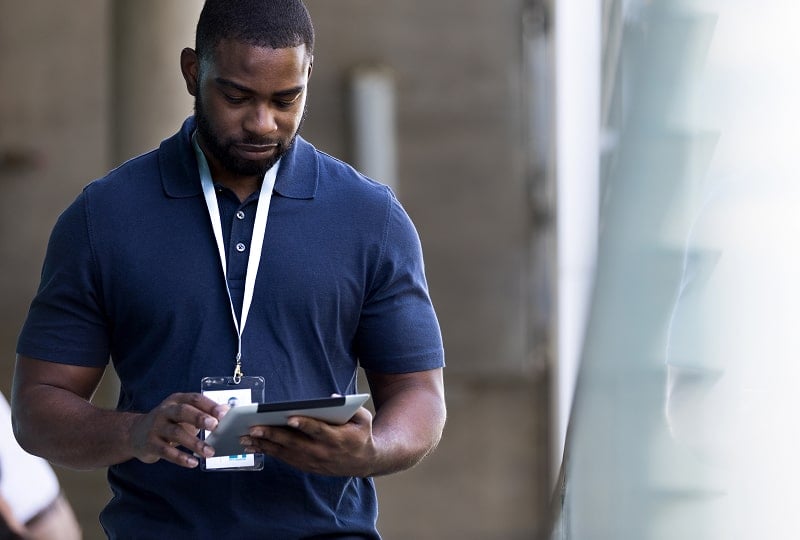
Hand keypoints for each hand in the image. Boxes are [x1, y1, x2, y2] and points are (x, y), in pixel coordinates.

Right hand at [128, 393, 226, 467]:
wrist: (135, 434)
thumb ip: (203, 412)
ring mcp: (156, 427)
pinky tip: (193, 463)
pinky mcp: (151, 444)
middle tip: (215, 426)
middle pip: (183, 411)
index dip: (209, 405)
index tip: (223, 413)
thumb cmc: (168, 423)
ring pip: (176, 433)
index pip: (194, 399)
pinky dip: (181, 458)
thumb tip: (226, 412)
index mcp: (176, 401)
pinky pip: (167, 451)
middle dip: (199, 417)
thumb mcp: (183, 413)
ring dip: (194, 443)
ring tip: (209, 452)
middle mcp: (165, 411)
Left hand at [239, 407, 376, 476]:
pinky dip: (268, 452)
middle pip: (294, 443)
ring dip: (264, 445)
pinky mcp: (306, 466)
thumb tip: (333, 397)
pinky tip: (254, 446)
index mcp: (338, 438)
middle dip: (273, 435)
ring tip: (245, 438)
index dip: (304, 424)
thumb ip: (350, 406)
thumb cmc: (361, 434)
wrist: (364, 462)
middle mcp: (323, 452)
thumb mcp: (363, 418)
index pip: (318, 430)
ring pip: (285, 453)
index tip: (289, 418)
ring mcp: (313, 462)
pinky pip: (285, 459)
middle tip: (253, 428)